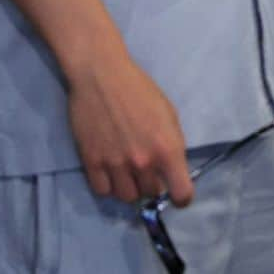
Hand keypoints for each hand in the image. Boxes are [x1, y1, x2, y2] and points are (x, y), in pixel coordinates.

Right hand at [66, 51, 192, 205]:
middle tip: (148, 169)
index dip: (182, 197)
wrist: (102, 76)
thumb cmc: (140, 89)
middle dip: (153, 184)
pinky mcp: (92, 164)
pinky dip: (109, 185)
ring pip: (127, 197)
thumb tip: (171, 169)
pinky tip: (111, 171)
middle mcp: (143, 162)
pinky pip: (103, 191)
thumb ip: (172, 144)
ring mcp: (116, 165)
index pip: (181, 193)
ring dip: (131, 187)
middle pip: (151, 194)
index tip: (178, 194)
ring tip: (129, 170)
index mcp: (167, 148)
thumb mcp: (168, 113)